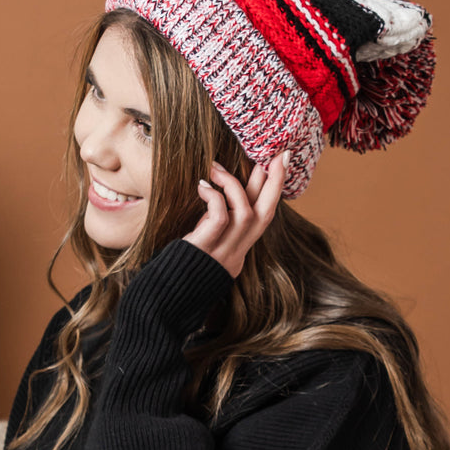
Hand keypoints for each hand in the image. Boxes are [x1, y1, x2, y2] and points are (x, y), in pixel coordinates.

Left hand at [182, 151, 288, 278]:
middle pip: (267, 213)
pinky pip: (220, 219)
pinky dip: (214, 197)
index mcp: (241, 247)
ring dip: (233, 185)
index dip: (275, 189)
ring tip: (216, 168)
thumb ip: (220, 222)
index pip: (265, 214)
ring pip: (245, 213)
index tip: (281, 159)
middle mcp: (238, 250)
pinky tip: (202, 186)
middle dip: (276, 181)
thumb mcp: (209, 241)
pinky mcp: (205, 248)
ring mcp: (223, 251)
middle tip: (277, 153)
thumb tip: (223, 190)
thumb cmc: (184, 265)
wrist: (169, 297)